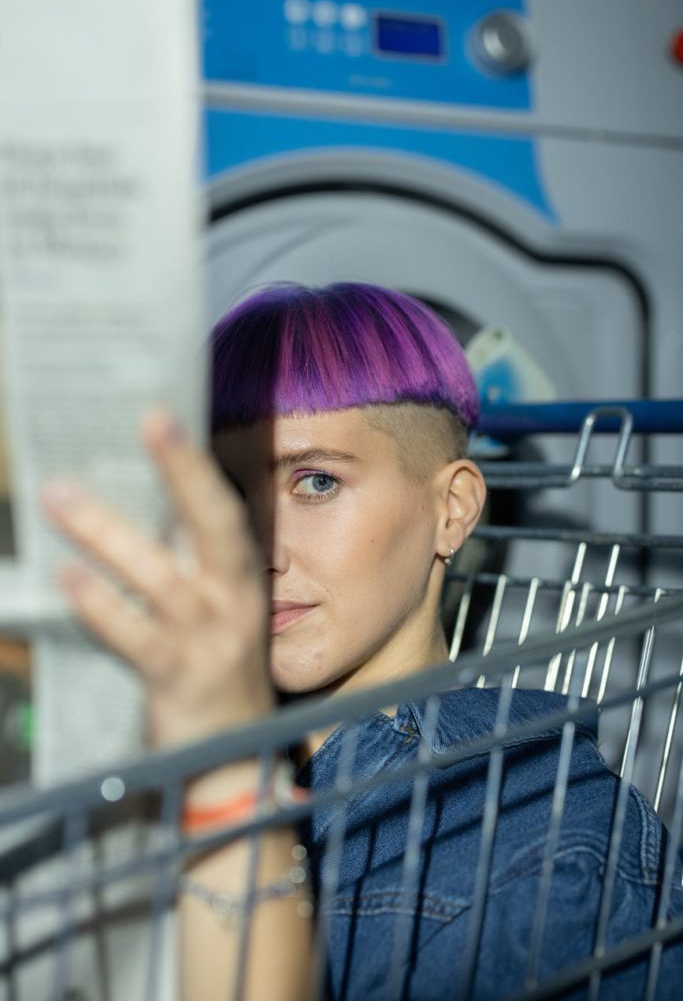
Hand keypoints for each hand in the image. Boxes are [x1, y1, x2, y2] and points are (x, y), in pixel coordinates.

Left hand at [41, 409, 273, 747]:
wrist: (230, 745)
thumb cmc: (212, 658)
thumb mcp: (212, 602)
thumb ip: (184, 557)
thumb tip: (131, 497)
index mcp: (240, 574)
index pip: (224, 507)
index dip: (195, 463)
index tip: (161, 414)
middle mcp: (233, 599)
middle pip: (215, 527)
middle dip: (186, 473)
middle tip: (150, 421)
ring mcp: (209, 639)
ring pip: (161, 578)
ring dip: (109, 533)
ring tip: (58, 495)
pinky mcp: (178, 678)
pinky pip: (135, 637)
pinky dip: (102, 606)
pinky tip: (69, 577)